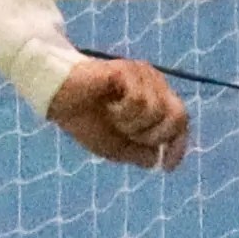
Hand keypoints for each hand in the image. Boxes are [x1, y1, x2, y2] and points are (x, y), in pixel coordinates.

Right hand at [47, 57, 189, 170]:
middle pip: (178, 116)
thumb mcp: (113, 146)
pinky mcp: (128, 69)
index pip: (180, 122)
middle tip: (128, 135)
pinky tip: (107, 105)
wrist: (58, 99)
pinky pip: (138, 101)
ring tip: (111, 115)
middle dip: (153, 135)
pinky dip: (122, 112)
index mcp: (154, 100)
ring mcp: (142, 74)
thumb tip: (156, 161)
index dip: (178, 146)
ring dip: (131, 123)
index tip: (168, 168)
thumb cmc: (85, 119)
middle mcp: (154, 84)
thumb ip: (136, 153)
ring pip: (156, 111)